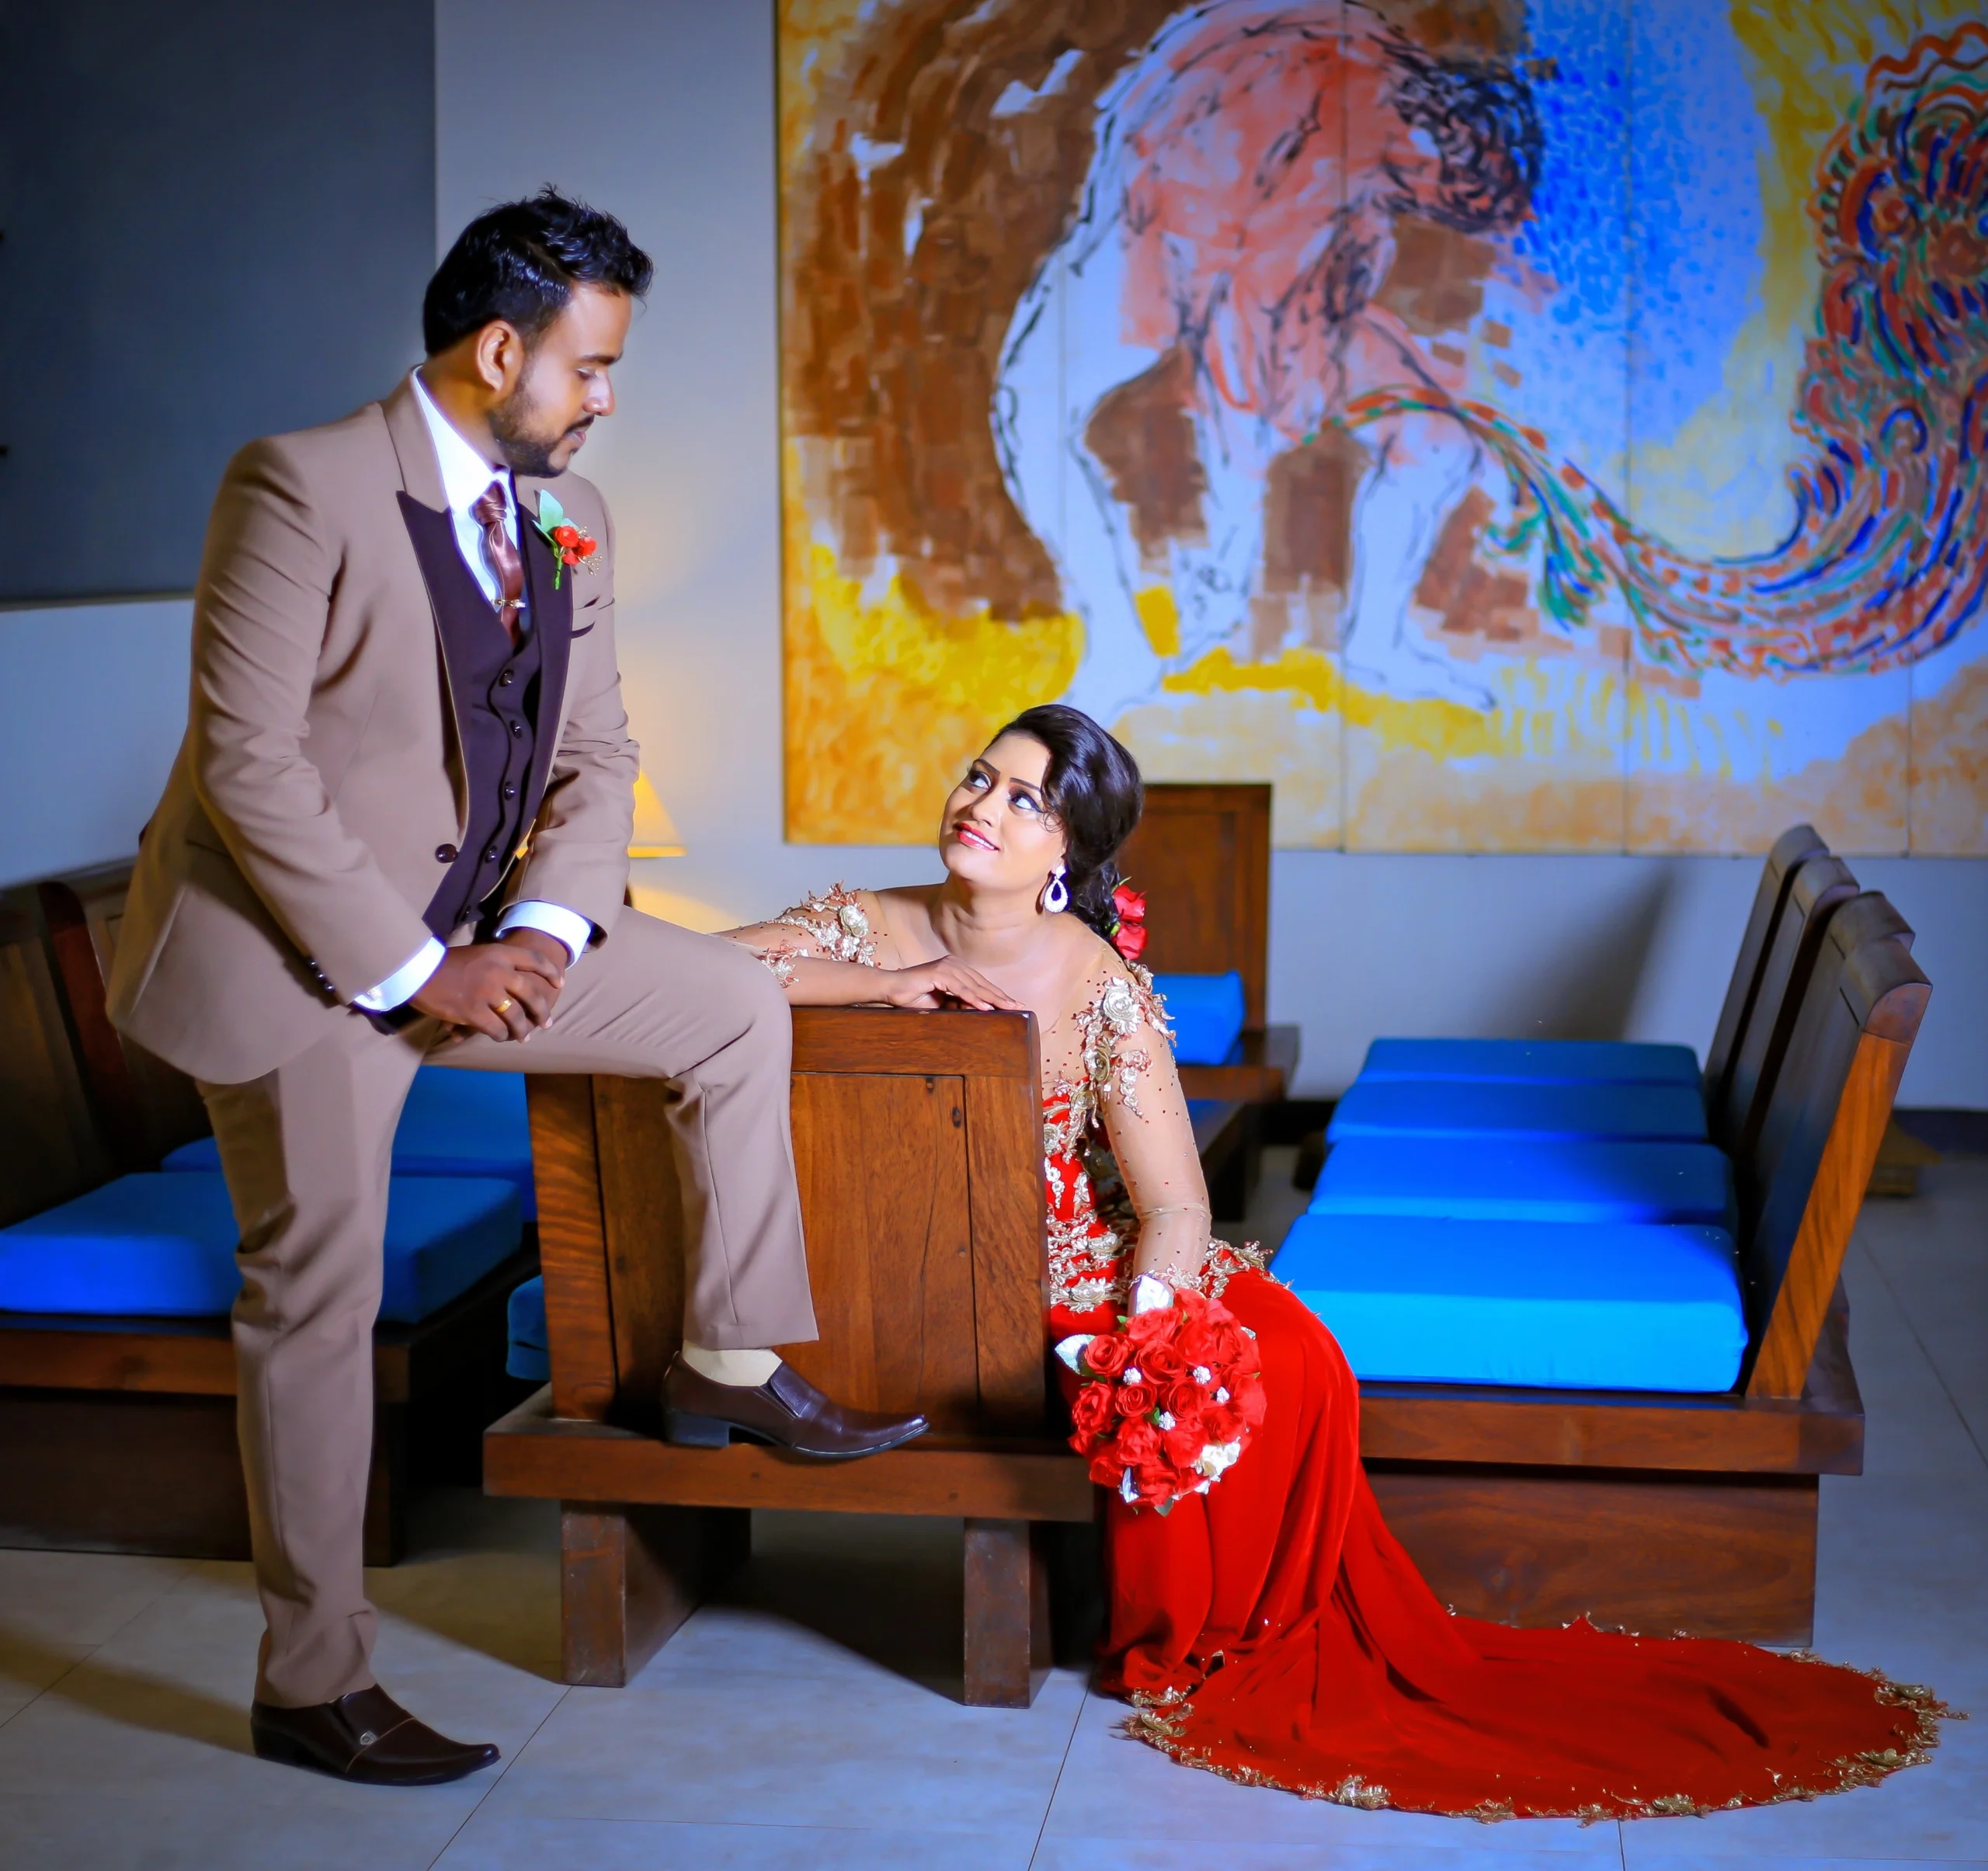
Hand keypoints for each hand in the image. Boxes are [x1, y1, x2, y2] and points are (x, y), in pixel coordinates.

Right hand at [410, 934, 564, 1040]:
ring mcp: (487, 992)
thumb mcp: (476, 954)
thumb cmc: (443, 962)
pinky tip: (500, 1037)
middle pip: (532, 993)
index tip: (560, 983)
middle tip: (547, 1022)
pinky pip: (496, 1029)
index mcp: (499, 953)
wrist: (417, 969)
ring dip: (522, 1030)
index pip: (535, 959)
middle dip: (542, 1010)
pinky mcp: (473, 1011)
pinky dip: (500, 1036)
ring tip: (523, 1037)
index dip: (551, 972)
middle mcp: (499, 971)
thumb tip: (514, 981)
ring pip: (516, 1016)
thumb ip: (496, 965)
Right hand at [879, 955, 1020, 1011]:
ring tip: (1007, 1008)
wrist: (890, 989)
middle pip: (982, 984)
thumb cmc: (913, 997)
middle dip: (1001, 997)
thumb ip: (959, 1005)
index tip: (1013, 1005)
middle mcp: (953, 964)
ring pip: (974, 986)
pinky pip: (960, 989)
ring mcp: (947, 966)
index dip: (997, 995)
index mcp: (956, 969)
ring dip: (992, 999)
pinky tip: (986, 1007)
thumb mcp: (942, 1004)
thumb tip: (981, 1012)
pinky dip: (973, 999)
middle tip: (1018, 1007)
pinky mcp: (938, 972)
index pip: (981, 984)